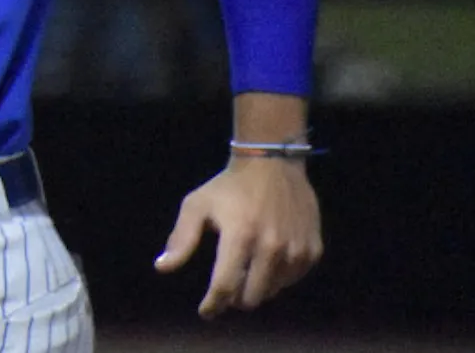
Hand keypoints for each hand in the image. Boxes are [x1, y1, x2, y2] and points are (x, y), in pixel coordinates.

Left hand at [153, 157, 322, 317]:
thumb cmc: (229, 186)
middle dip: (234, 297)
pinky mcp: (312, 250)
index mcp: (240, 235)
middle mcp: (271, 246)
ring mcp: (296, 250)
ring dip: (256, 287)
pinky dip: (277, 277)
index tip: (206, 311)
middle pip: (251, 297)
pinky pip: (291, 280)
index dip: (213, 304)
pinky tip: (267, 259)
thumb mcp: (197, 205)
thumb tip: (162, 268)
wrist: (273, 163)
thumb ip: (181, 238)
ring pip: (271, 291)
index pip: (225, 286)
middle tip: (228, 285)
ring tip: (247, 267)